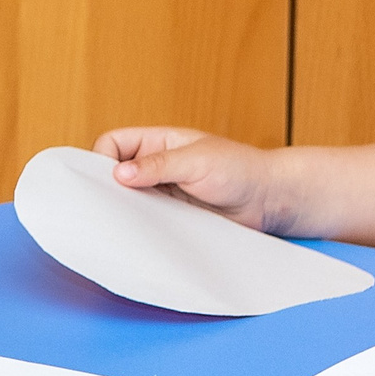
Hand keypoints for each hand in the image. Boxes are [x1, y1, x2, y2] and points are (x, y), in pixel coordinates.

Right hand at [94, 126, 288, 232]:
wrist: (272, 201)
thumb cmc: (241, 169)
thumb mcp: (197, 161)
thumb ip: (158, 166)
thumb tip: (118, 173)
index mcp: (157, 142)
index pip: (113, 143)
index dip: (102, 158)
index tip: (107, 179)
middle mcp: (155, 165)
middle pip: (114, 172)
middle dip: (107, 187)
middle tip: (107, 204)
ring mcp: (162, 191)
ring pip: (128, 198)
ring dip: (125, 209)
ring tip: (124, 221)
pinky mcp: (171, 215)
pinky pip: (146, 219)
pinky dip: (140, 225)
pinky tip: (141, 233)